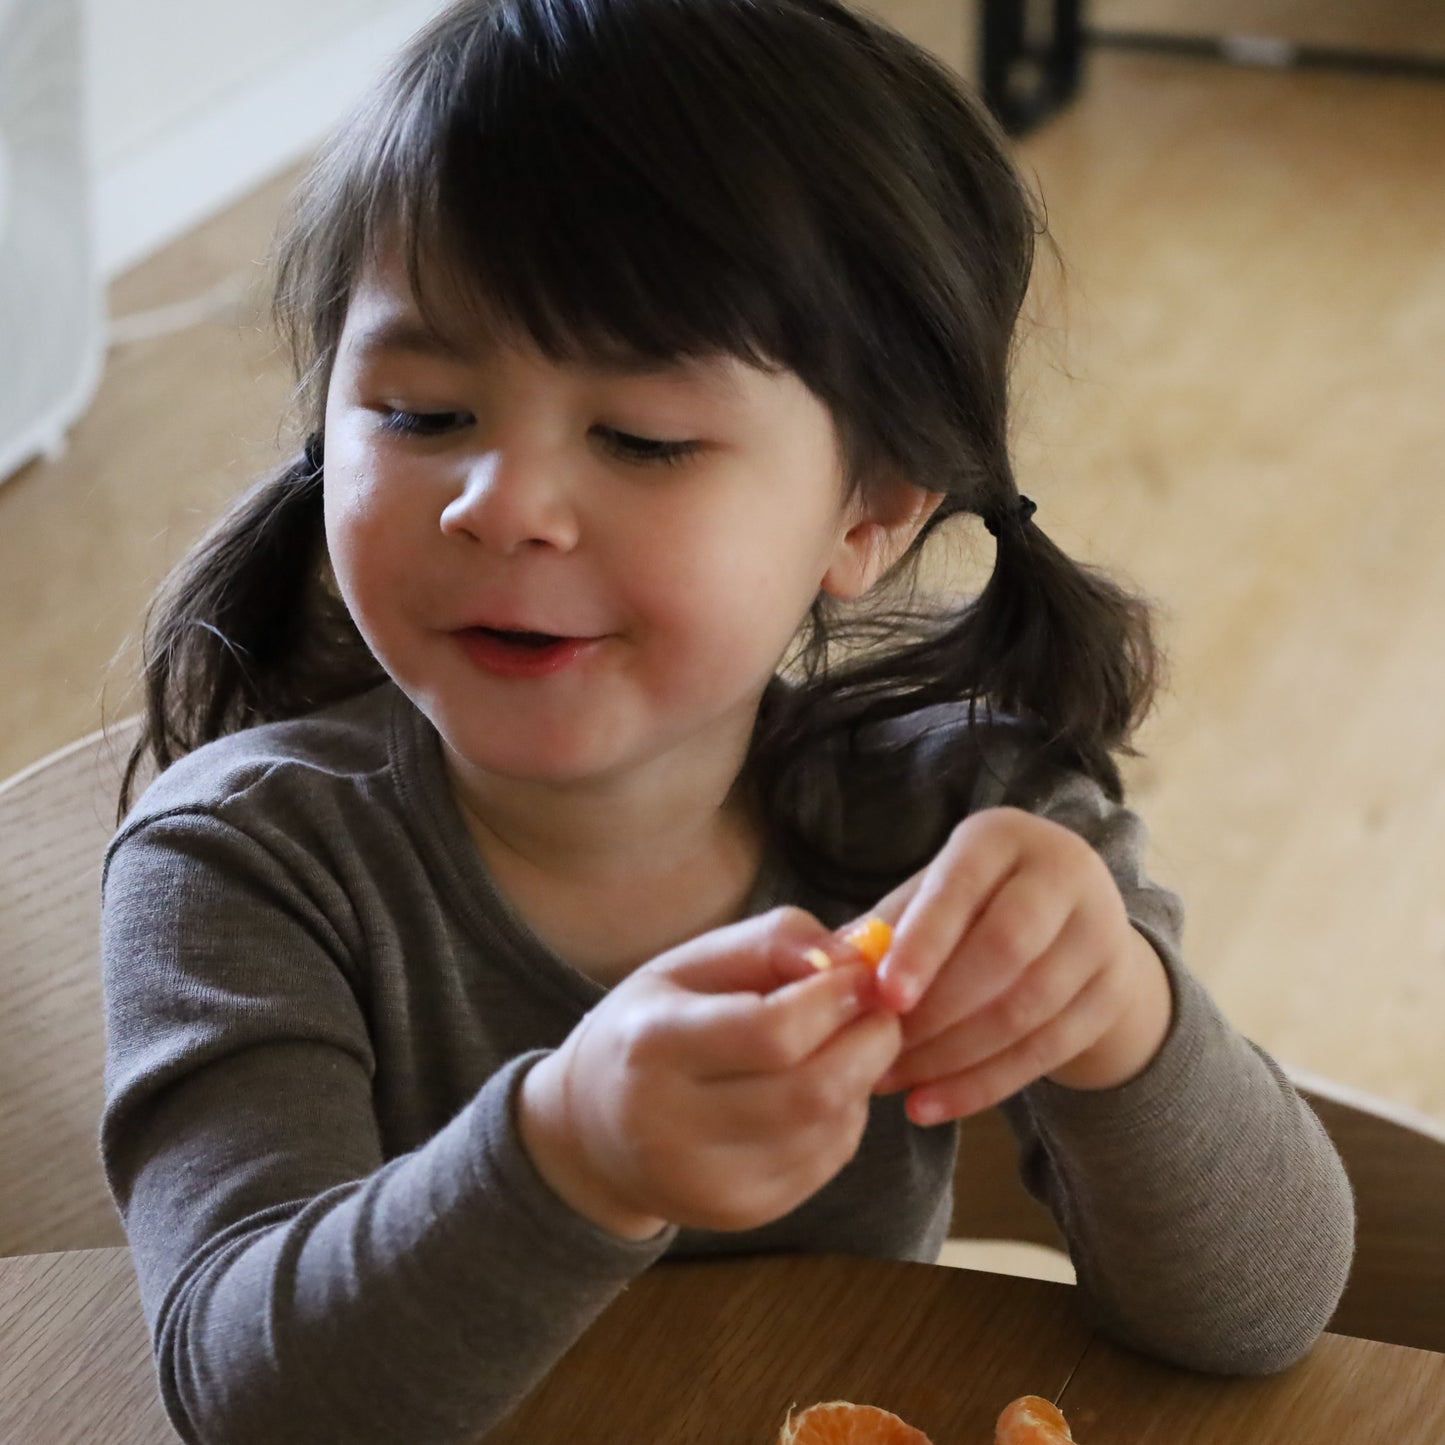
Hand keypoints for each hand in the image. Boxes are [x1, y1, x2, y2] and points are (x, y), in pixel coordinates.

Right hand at [518, 908, 902, 1239]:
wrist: (590, 1129)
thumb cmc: (651, 1024)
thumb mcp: (691, 961)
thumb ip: (774, 941)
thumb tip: (855, 960)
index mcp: (652, 1046)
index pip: (773, 1031)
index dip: (835, 997)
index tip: (856, 973)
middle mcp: (672, 1126)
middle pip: (814, 1089)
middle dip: (870, 1040)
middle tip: (874, 1009)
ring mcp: (707, 1182)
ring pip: (832, 1128)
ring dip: (863, 1077)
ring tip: (846, 1044)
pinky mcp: (740, 1213)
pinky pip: (828, 1160)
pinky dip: (845, 1116)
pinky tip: (822, 1088)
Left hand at [865, 808, 1172, 1125]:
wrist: (1069, 926)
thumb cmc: (970, 907)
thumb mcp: (929, 898)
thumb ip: (881, 929)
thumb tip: (822, 972)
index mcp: (1003, 837)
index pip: (962, 888)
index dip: (923, 944)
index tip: (883, 996)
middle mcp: (1065, 873)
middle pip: (1004, 951)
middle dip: (937, 1010)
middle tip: (877, 1053)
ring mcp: (1102, 933)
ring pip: (1028, 1008)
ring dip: (953, 1056)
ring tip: (893, 1083)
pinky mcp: (1115, 991)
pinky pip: (1048, 1050)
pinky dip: (984, 1085)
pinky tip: (931, 1105)